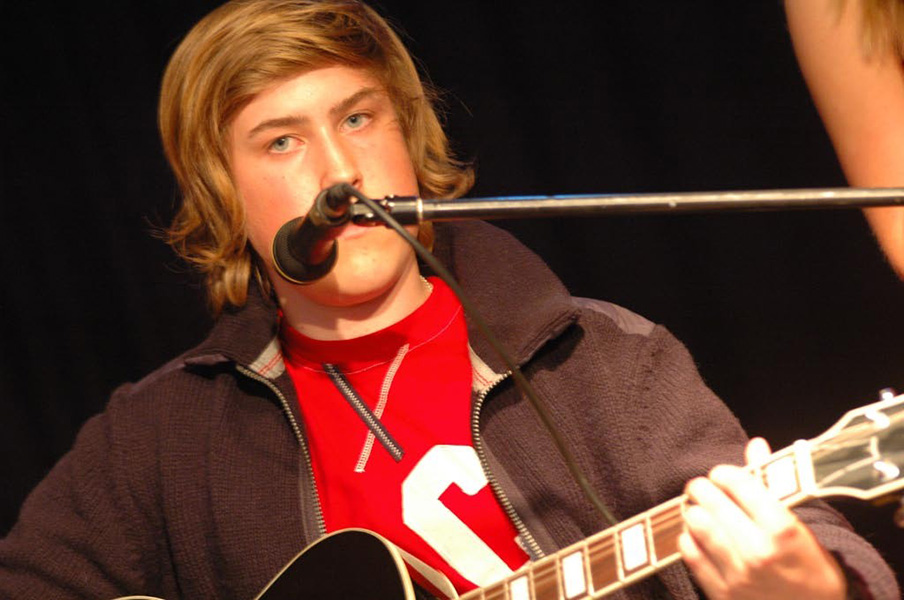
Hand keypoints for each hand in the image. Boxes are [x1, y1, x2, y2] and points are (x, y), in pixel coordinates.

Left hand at [678, 438, 846, 599]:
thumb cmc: (810, 567)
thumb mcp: (800, 525)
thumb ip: (772, 483)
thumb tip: (755, 444)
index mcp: (781, 529)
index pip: (738, 483)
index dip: (724, 473)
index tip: (722, 474)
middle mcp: (757, 552)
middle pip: (709, 501)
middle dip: (702, 488)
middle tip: (703, 487)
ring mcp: (738, 575)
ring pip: (695, 524)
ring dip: (693, 511)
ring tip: (698, 509)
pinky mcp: (722, 593)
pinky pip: (689, 554)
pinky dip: (688, 538)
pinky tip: (696, 535)